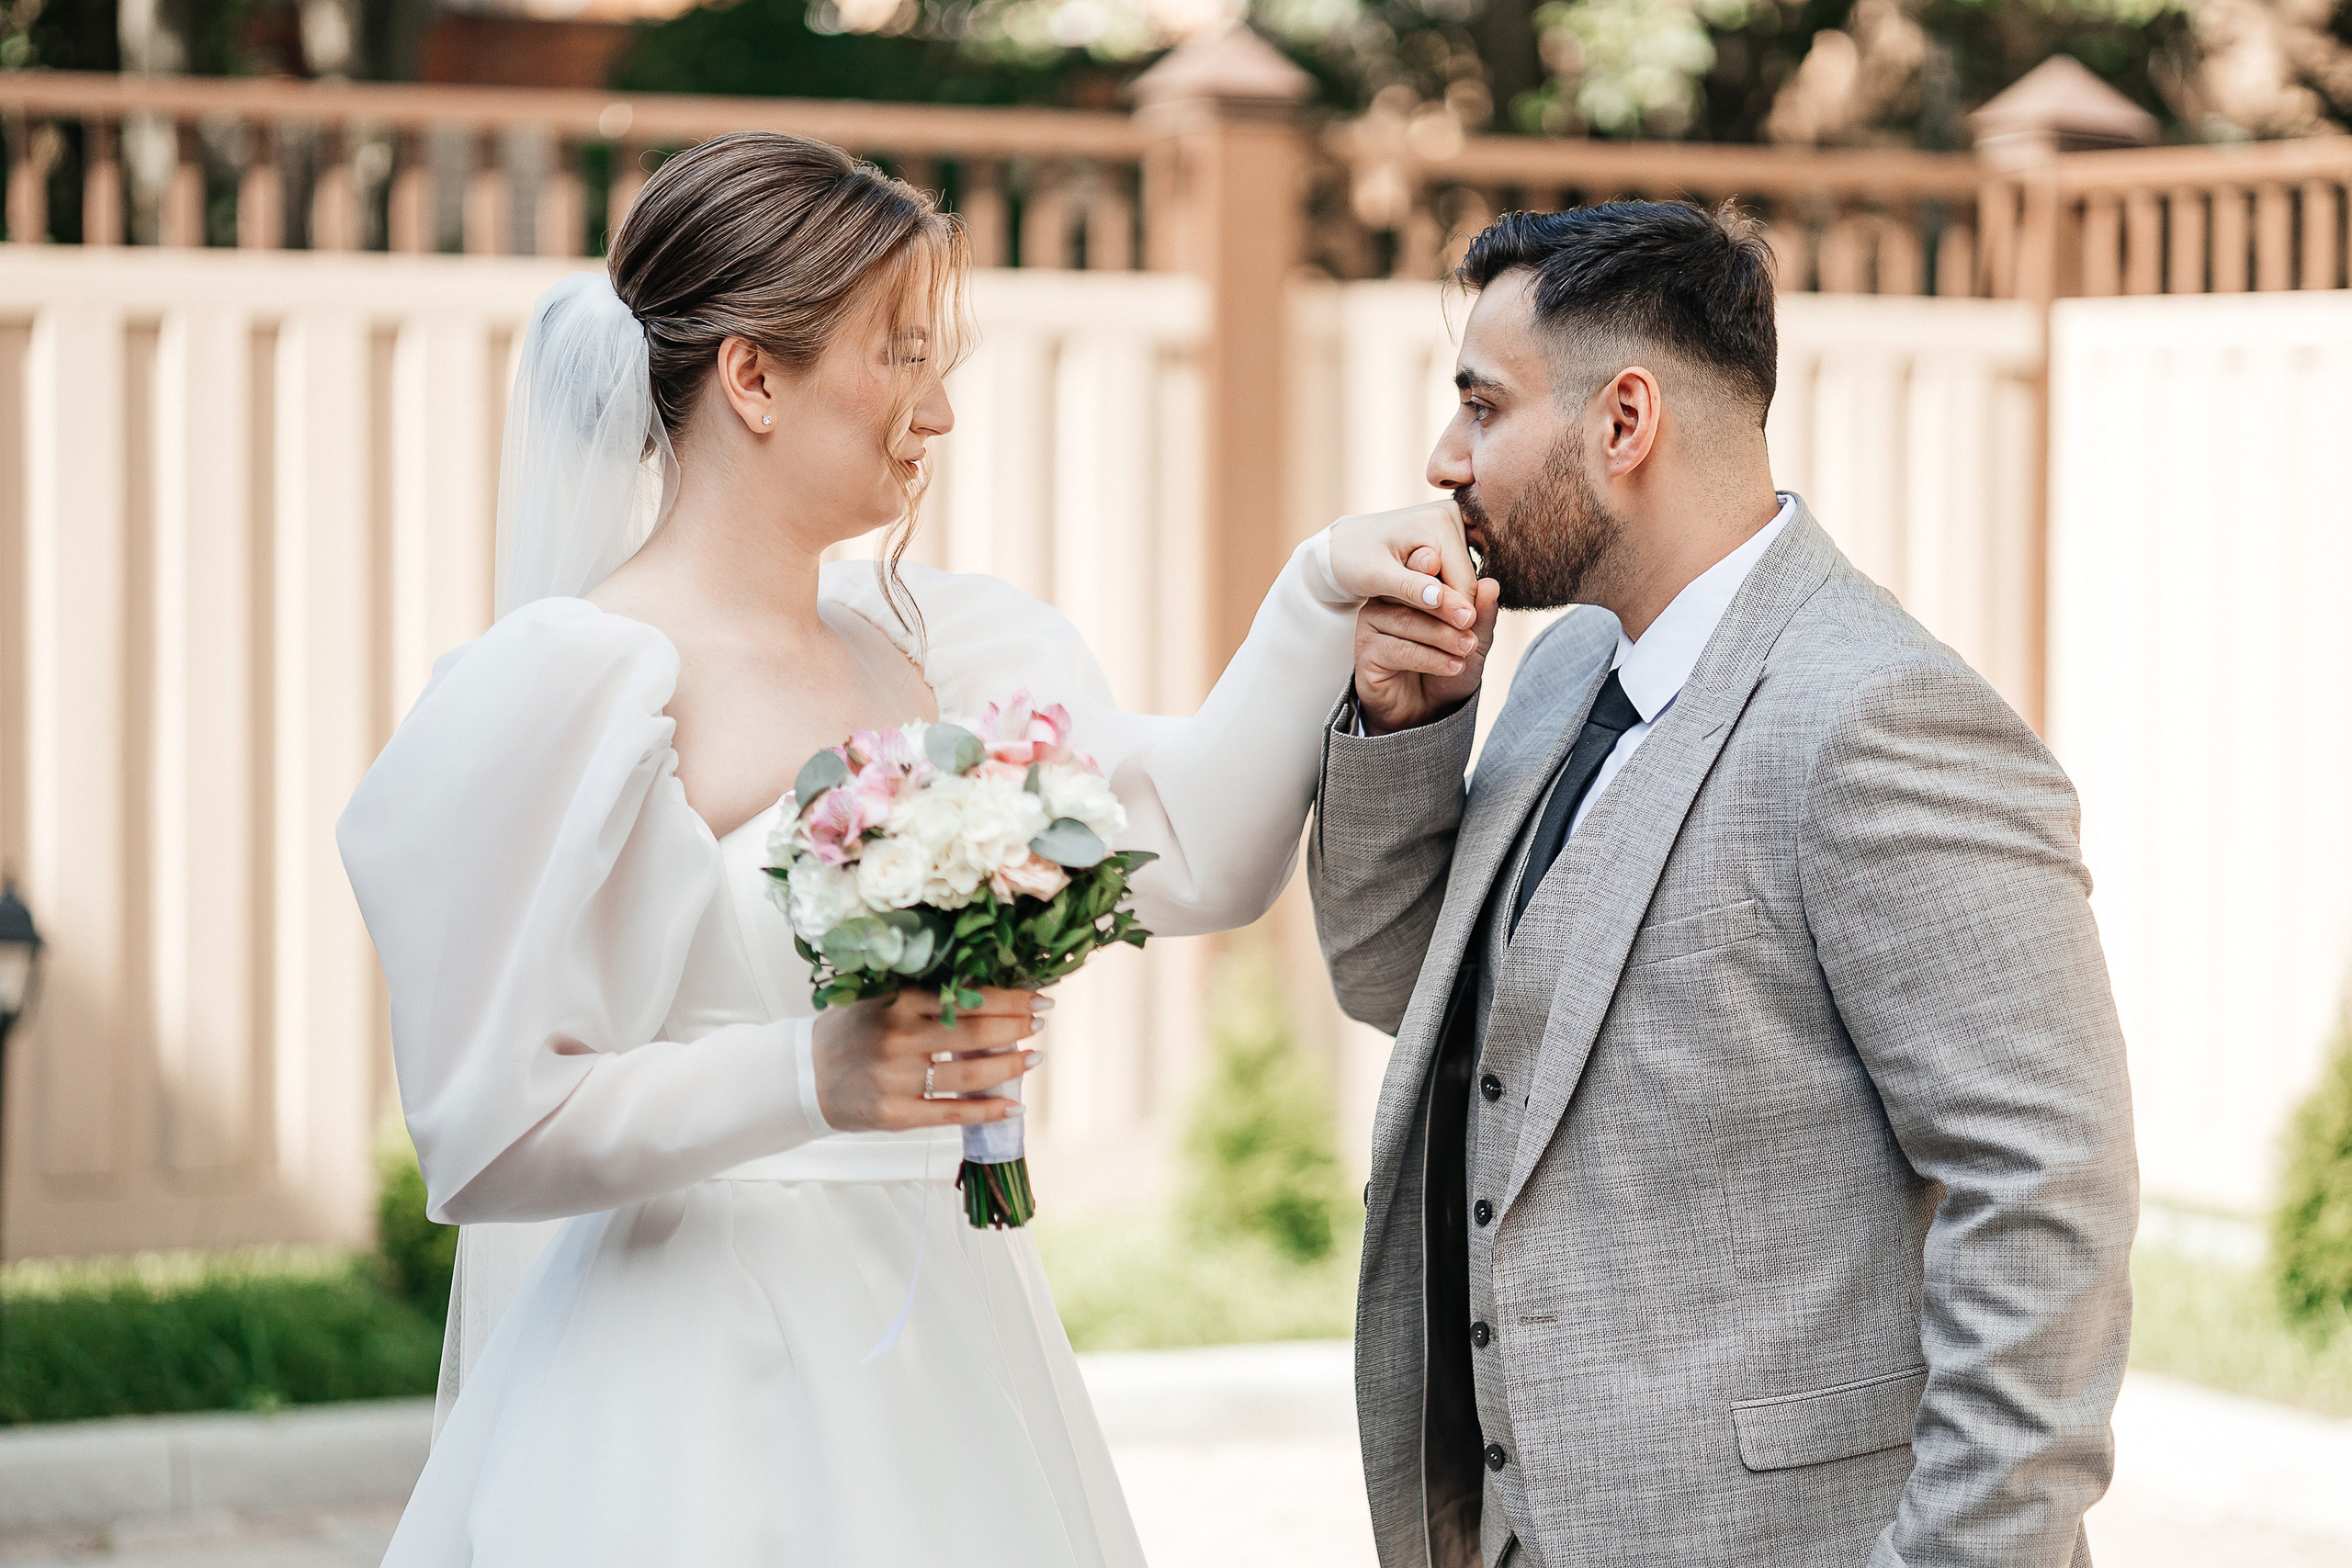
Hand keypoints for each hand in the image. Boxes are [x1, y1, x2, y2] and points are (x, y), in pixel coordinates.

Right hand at [811, 987, 1041, 1131]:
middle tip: (1040, 1024)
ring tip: (1033, 1059)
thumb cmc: (849, 1032)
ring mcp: (898, 1081)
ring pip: (969, 1077)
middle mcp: (899, 1040)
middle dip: (1017, 1029)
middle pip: (975, 1035)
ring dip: (1010, 1068)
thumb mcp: (881, 1000)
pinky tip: (1013, 1107)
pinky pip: (951, 1114)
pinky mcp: (896, 1115)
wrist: (803, 1076)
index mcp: (897, 1004)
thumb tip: (987, 992)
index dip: (1010, 999)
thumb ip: (926, 997)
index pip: (967, 998)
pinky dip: (987, 1112)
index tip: (1038, 998)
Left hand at [1327, 499, 1482, 630]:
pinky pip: (1453, 572)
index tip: (1454, 648)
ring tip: (1429, 624)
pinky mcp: (1447, 534)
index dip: (1457, 617)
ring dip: (1447, 604)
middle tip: (1443, 640)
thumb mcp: (1376, 576)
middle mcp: (1450, 516)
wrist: (1341, 545)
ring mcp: (1450, 523)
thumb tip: (1441, 599)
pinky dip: (1442, 592)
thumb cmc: (1353, 559)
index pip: (1464, 583)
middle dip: (1452, 610)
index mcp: (1438, 522)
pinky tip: (1426, 608)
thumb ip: (1409, 588)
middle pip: (1466, 580)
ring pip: (1462, 579)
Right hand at [1354, 575, 1501, 734]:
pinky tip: (1451, 666)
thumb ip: (1481, 614)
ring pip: (1407, 621)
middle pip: (1414, 592)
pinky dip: (1430, 658)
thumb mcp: (1475, 640)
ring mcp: (1372, 625)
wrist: (1429, 711)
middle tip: (1471, 621)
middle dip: (1448, 607)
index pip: (1425, 568)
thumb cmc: (1448, 666)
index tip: (1469, 594)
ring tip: (1467, 649)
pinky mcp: (1365, 652)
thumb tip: (1491, 584)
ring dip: (1441, 636)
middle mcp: (1386, 600)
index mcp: (1412, 586)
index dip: (1448, 578)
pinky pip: (1397, 649)